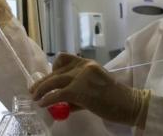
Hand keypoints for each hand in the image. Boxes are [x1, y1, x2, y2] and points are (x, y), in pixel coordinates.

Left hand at [30, 53, 150, 128]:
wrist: (128, 104)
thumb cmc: (114, 99)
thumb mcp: (95, 88)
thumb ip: (78, 91)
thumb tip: (60, 102)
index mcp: (88, 63)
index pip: (64, 58)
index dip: (53, 67)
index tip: (49, 77)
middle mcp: (84, 66)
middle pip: (56, 71)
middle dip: (42, 82)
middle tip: (33, 90)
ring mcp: (81, 77)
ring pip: (54, 81)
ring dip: (41, 90)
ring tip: (35, 97)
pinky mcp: (79, 90)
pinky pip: (58, 95)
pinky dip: (48, 100)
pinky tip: (43, 104)